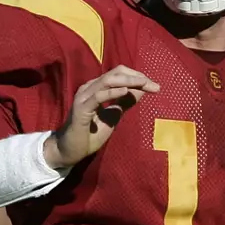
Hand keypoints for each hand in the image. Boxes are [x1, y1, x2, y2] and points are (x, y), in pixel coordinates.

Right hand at [46, 67, 160, 169]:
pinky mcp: (81, 110)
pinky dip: (112, 93)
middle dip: (137, 77)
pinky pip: (98, 97)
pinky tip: (126, 92)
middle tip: (154, 86)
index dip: (137, 77)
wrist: (70, 151)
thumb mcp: (113, 116)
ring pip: (107, 81)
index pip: (119, 74)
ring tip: (144, 85)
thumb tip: (142, 90)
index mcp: (96, 88)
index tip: (154, 86)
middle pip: (115, 73)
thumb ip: (125, 102)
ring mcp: (84, 97)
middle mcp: (89, 88)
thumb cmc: (90, 134)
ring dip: (129, 82)